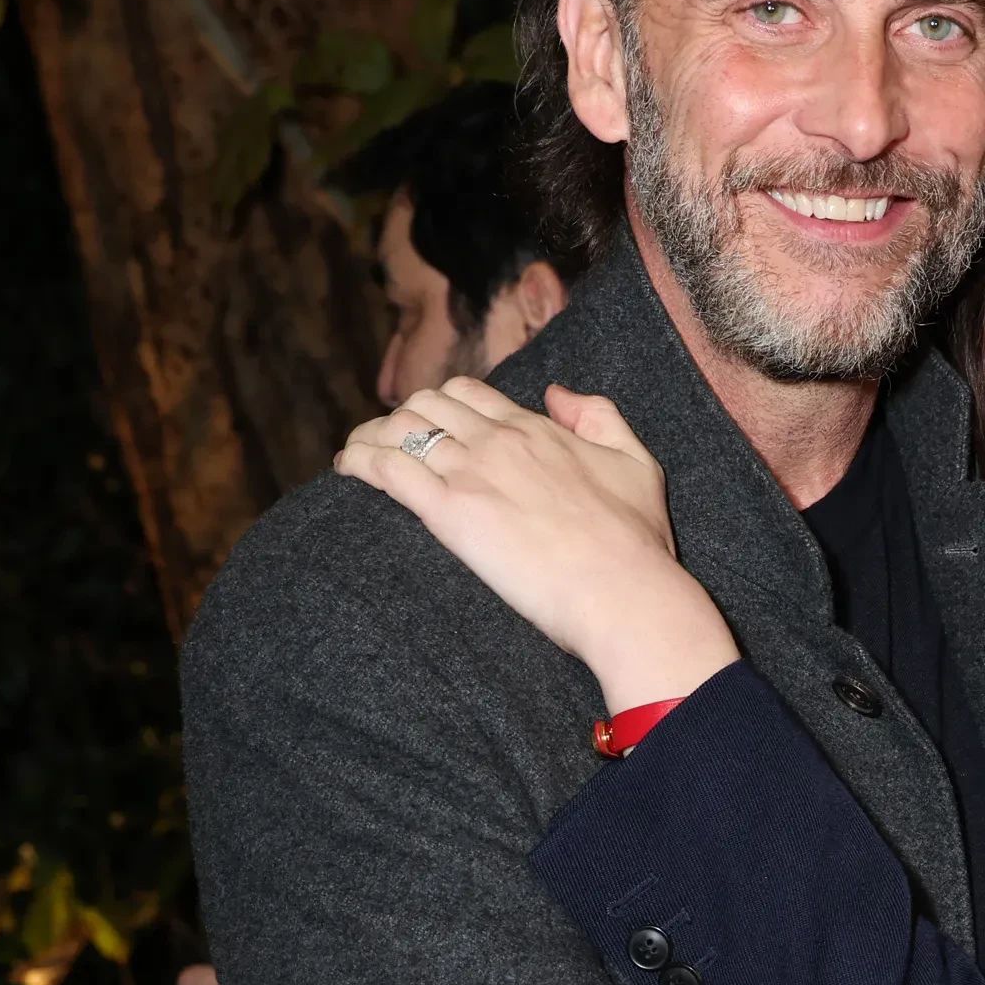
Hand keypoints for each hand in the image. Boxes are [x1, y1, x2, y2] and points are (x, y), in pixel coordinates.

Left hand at [335, 377, 738, 710]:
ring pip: (400, 429)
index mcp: (537, 428)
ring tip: (355, 456)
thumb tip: (556, 393)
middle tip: (386, 443)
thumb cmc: (637, 542)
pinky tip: (347, 470)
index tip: (429, 425)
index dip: (441, 403)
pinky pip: (388, 468)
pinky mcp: (451, 510)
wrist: (624, 592)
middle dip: (400, 417)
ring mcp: (472, 471)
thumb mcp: (638, 463)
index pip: (470, 393)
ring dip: (370, 437)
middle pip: (427, 404)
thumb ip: (600, 416)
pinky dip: (360, 462)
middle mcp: (499, 439)